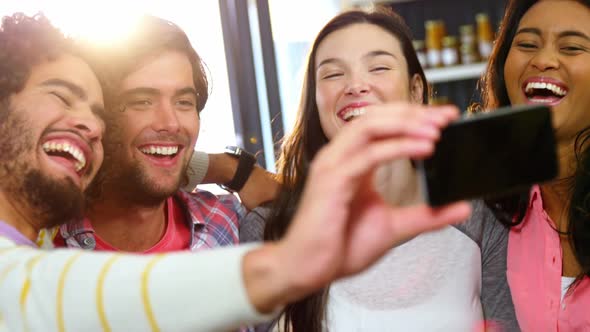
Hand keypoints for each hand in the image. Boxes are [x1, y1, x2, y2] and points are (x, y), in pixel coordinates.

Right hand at [243, 103, 470, 311]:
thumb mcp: (394, 226)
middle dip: (414, 113)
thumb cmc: (340, 247)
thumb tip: (461, 207)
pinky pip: (367, 155)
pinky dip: (397, 147)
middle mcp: (341, 157)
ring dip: (405, 124)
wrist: (308, 269)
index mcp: (354, 162)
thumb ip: (427, 215)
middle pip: (377, 117)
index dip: (414, 116)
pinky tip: (422, 148)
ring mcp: (334, 165)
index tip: (445, 118)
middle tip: (445, 116)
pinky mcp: (332, 180)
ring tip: (436, 129)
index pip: (383, 126)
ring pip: (369, 127)